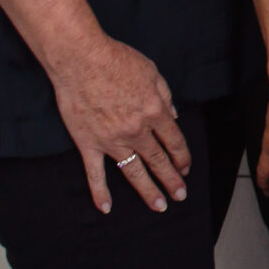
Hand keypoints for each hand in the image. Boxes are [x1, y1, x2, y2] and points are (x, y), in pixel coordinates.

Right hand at [49, 35, 191, 214]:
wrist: (82, 61)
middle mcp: (136, 130)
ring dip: (148, 191)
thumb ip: (165, 95)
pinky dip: (100, 192)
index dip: (182, 156)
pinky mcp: (88, 144)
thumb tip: (172, 116)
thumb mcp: (153, 72)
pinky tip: (106, 208)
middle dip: (171, 179)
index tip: (186, 168)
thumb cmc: (118, 61)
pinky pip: (95, 173)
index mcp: (155, 111)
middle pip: (158, 160)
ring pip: (134, 172)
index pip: (174, 140)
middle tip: (180, 195)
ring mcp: (112, 140)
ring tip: (160, 206)